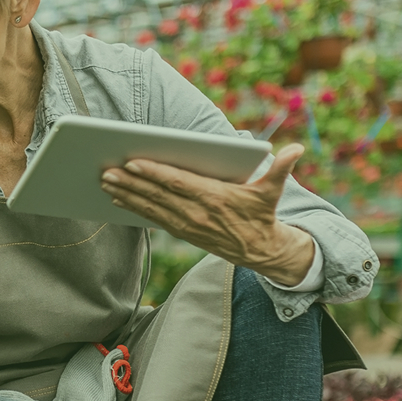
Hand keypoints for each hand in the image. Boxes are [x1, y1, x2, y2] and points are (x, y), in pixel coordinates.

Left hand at [98, 142, 314, 284]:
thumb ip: (281, 169)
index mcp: (215, 198)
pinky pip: (154, 219)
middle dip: (130, 183)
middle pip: (158, 195)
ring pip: (151, 208)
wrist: (262, 252)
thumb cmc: (263, 215)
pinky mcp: (183, 232)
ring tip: (105, 183)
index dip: (155, 173)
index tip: (132, 163)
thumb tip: (296, 149)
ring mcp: (187, 225)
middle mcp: (197, 213)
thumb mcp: (273, 192)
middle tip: (105, 171)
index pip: (178, 183)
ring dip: (126, 195)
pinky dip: (135, 209)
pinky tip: (118, 200)